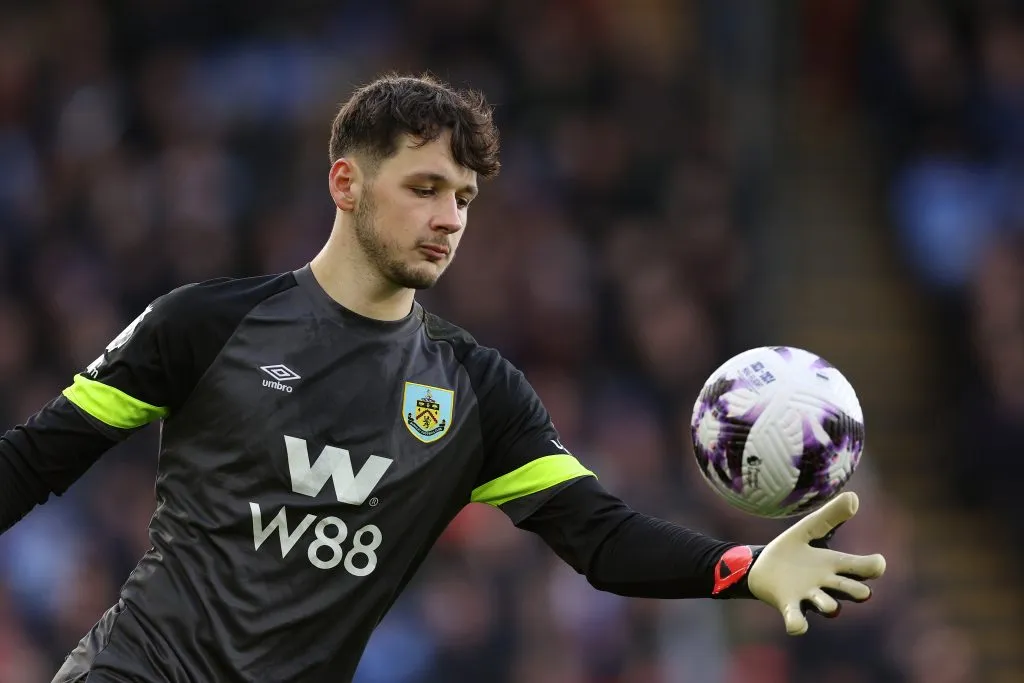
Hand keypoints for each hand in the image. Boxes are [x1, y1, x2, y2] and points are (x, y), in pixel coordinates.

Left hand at [747, 491, 885, 634]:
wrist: (761, 566)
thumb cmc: (792, 551)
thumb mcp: (809, 529)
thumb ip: (830, 515)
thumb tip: (854, 496)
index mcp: (833, 564)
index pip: (863, 568)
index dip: (873, 567)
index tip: (877, 563)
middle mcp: (826, 584)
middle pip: (851, 590)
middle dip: (856, 591)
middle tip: (862, 591)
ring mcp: (808, 596)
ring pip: (828, 607)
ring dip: (830, 606)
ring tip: (829, 605)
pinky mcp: (788, 605)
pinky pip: (796, 619)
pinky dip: (797, 623)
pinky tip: (797, 626)